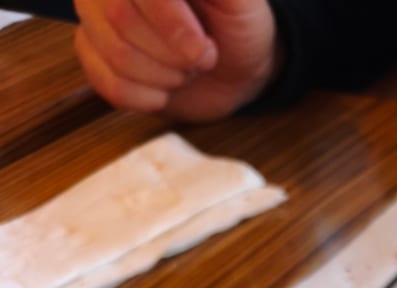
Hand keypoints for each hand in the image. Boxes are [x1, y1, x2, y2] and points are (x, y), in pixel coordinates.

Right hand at [73, 0, 283, 120]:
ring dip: (164, 77)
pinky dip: (147, 98)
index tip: (200, 48)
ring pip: (116, 55)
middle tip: (200, 56)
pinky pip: (109, 84)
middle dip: (172, 53)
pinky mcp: (93, 55)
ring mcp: (95, 16)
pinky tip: (165, 89)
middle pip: (120, 17)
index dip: (169, 22)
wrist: (234, 67)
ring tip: (185, 70)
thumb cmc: (238, 26)